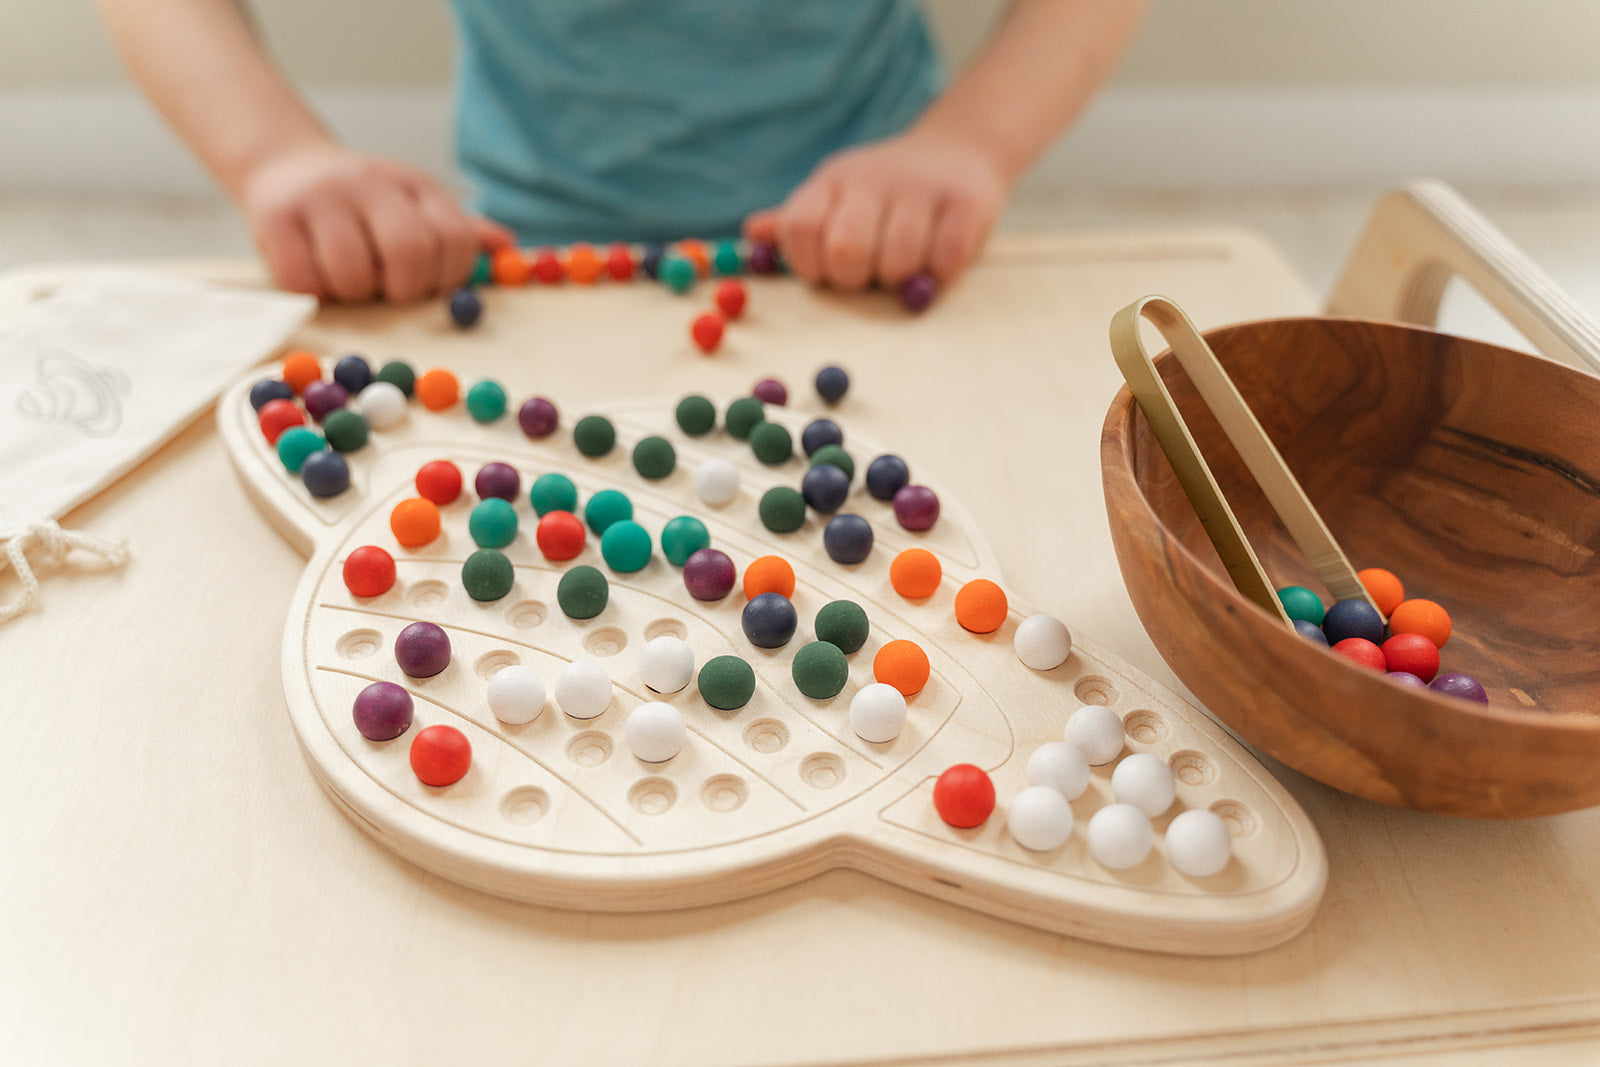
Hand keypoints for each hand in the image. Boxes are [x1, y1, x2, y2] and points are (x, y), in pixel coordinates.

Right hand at [238, 144, 512, 303]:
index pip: (455, 239)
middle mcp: (371, 183)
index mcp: (415, 184)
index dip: (449, 277)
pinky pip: (305, 280)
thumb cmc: (362, 204)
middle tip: (388, 290)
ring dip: (354, 294)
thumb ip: (458, 231)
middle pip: (411, 252)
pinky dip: (314, 291)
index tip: (430, 285)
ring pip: (354, 274)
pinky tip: (314, 273)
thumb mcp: (413, 205)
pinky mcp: (276, 218)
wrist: (283, 164)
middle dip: (404, 289)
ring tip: (347, 279)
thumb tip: (507, 246)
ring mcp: (321, 198)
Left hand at [743, 129, 1007, 291]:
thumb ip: (798, 221)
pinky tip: (935, 263)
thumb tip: (753, 233)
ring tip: (903, 267)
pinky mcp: (965, 202)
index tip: (826, 272)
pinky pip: (943, 261)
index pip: (799, 229)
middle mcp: (872, 178)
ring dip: (899, 281)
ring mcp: (920, 188)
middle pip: (846, 250)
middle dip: (854, 280)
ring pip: (897, 262)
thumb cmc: (887, 193)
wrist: (960, 149)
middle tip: (867, 275)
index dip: (808, 266)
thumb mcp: (837, 196)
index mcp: (832, 180)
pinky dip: (937, 276)